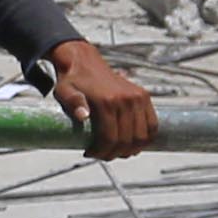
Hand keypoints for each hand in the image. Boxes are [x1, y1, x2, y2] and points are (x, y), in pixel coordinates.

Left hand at [48, 38, 160, 159]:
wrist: (85, 62)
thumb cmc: (73, 80)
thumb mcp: (64, 91)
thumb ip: (72, 102)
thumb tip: (83, 116)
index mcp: (107, 101)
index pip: (110, 137)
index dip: (101, 151)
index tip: (90, 153)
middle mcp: (126, 99)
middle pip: (127, 140)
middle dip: (114, 153)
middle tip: (102, 155)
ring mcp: (138, 97)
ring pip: (142, 136)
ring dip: (131, 149)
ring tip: (116, 151)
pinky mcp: (144, 96)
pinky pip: (152, 125)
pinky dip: (146, 138)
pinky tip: (133, 144)